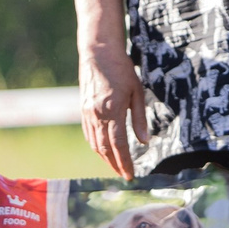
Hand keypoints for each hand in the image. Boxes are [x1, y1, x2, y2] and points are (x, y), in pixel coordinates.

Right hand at [79, 42, 148, 177]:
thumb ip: (140, 118)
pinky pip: (89, 134)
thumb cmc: (121, 69)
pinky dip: (96, 146)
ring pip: (95, 143)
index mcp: (113, 110)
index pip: (119, 144)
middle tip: (125, 175)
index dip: (125, 162)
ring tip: (116, 167)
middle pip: (105, 148)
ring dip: (105, 158)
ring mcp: (87, 113)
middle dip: (115, 164)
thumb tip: (144, 141)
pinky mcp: (83, 110)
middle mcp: (97, 114)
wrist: (98, 53)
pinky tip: (103, 151)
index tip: (131, 174)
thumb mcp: (137, 91)